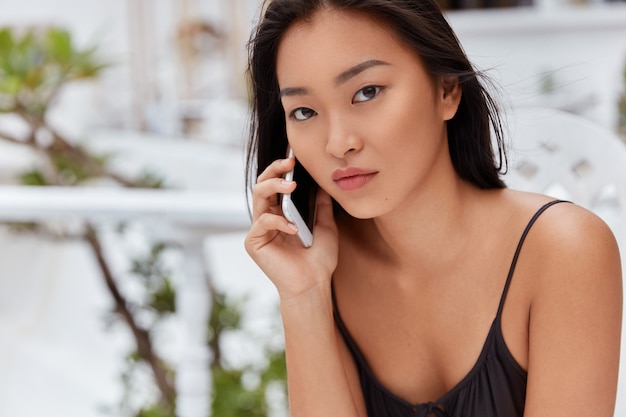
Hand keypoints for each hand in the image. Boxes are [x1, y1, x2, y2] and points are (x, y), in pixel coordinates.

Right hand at [244, 157, 338, 300]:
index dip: (281, 167)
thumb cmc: (319, 258)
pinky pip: (263, 222)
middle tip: (290, 163)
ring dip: (274, 186)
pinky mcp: (254, 242)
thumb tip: (323, 180)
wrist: (313, 283)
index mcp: (282, 211)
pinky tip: (294, 228)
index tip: (294, 154)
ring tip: (291, 186)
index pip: (277, 183)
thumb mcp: (325, 224)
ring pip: (258, 196)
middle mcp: (268, 217)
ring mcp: (260, 229)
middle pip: (262, 184)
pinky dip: (279, 221)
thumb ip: (320, 203)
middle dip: (274, 170)